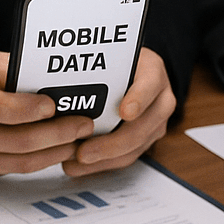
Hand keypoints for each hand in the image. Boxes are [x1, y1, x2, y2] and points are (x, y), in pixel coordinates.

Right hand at [0, 48, 91, 183]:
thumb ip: (6, 66)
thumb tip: (41, 74)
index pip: (4, 110)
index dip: (32, 109)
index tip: (56, 105)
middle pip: (22, 142)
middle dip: (59, 134)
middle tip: (84, 124)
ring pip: (24, 164)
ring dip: (56, 153)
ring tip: (77, 140)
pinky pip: (14, 171)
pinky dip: (40, 161)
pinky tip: (56, 148)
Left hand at [64, 48, 174, 175]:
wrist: (133, 73)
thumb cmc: (117, 64)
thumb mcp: (110, 58)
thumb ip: (94, 71)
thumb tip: (63, 86)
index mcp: (153, 73)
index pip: (150, 85)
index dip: (138, 100)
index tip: (124, 112)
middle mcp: (160, 100)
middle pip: (141, 128)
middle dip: (111, 144)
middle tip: (84, 152)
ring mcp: (156, 123)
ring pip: (133, 148)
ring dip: (102, 159)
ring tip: (75, 161)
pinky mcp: (145, 140)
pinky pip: (125, 157)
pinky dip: (101, 164)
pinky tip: (78, 165)